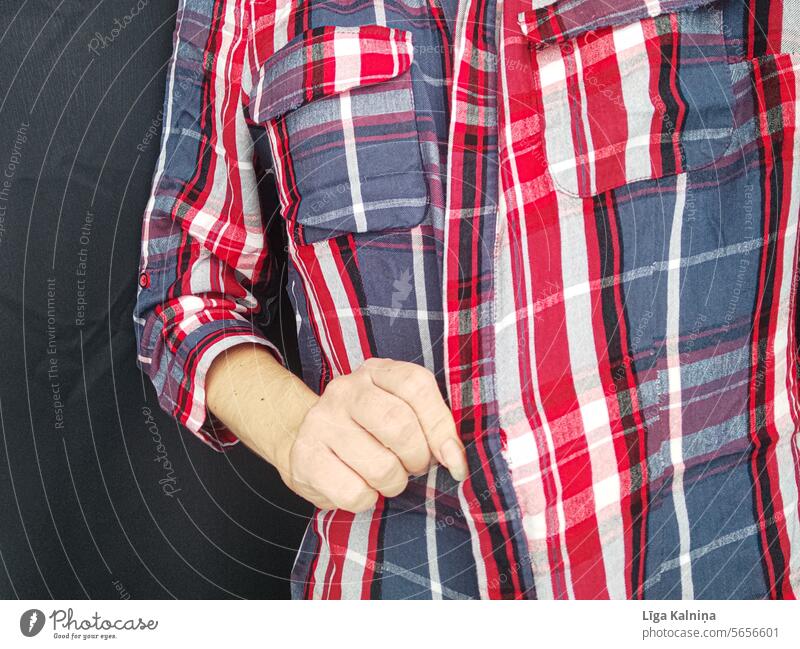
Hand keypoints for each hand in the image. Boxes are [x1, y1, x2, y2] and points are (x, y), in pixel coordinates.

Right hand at [285, 357, 467, 512]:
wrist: (305, 442)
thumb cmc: (366, 431)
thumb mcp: (400, 413)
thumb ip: (432, 427)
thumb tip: (455, 460)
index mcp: (376, 371)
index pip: (416, 386)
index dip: (440, 426)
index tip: (451, 459)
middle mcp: (345, 389)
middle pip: (399, 424)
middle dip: (416, 459)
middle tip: (411, 467)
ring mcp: (321, 421)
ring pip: (381, 466)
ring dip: (393, 484)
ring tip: (384, 479)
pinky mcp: (305, 457)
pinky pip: (354, 492)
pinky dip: (367, 500)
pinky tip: (360, 487)